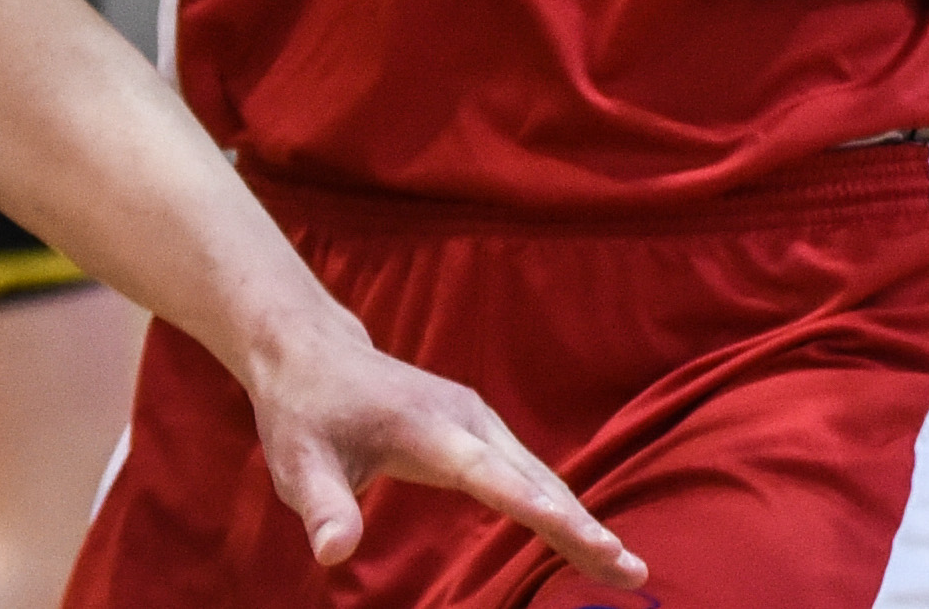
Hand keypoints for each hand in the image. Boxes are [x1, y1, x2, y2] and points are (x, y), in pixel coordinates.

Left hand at [244, 315, 645, 588]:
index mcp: (431, 428)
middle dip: (585, 527)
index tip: (590, 539)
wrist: (314, 356)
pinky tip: (582, 538)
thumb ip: (323, 507)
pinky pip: (530, 472)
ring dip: (581, 520)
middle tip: (631, 572)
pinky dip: (560, 506)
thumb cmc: (305, 413)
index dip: (542, 511)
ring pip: (543, 476)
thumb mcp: (297, 463)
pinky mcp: (480, 430)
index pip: (496, 478)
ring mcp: (479, 421)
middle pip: (538, 479)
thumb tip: (334, 552)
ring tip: (622, 567)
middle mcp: (469, 419)